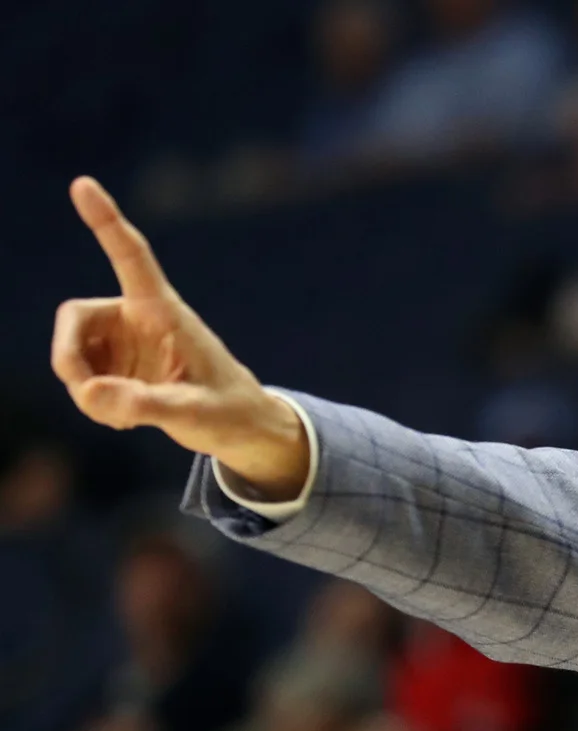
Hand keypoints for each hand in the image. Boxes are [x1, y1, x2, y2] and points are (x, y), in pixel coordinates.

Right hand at [50, 177, 309, 499]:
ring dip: (85, 390)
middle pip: (75, 317)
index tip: (83, 184)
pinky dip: (93, 402)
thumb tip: (91, 392)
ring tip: (126, 419)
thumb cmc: (230, 411)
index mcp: (165, 311)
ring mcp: (123, 345)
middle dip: (68, 355)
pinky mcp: (117, 369)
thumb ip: (148, 404)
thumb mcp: (197, 412)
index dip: (106, 221)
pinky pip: (82, 379)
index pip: (131, 257)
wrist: (240, 430)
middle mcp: (137, 320)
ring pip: (73, 355)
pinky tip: (124, 418)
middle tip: (87, 393)